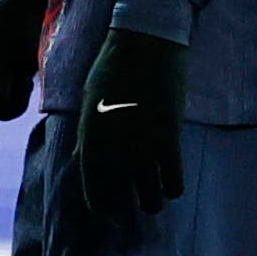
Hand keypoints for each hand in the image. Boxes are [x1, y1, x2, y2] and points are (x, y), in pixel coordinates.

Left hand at [77, 27, 187, 221]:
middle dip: (128, 208)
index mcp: (90, 140)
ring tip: (152, 189)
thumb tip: (82, 160)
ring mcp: (142, 147)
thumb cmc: (112, 69)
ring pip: (152, 200)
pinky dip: (172, 187)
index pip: (94, 194)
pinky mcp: (169, 140)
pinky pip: (174, 185)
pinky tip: (169, 175)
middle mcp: (113, 150)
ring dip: (152, 199)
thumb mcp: (89, 103)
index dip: (103, 209)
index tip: (112, 213)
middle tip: (135, 201)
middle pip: (123, 203)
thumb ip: (87, 137)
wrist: (144, 42)